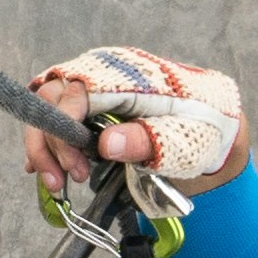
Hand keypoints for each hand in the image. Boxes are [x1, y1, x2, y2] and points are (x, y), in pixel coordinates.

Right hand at [21, 48, 247, 206]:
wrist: (212, 129)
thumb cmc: (202, 129)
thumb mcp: (184, 139)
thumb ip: (147, 140)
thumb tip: (107, 144)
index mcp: (129, 74)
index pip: (79, 88)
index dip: (65, 125)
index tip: (73, 164)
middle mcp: (105, 75)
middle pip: (53, 96)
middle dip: (50, 141)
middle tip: (64, 180)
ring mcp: (94, 90)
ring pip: (48, 107)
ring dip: (44, 147)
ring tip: (57, 183)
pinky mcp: (89, 108)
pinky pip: (55, 118)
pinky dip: (46, 144)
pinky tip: (47, 170)